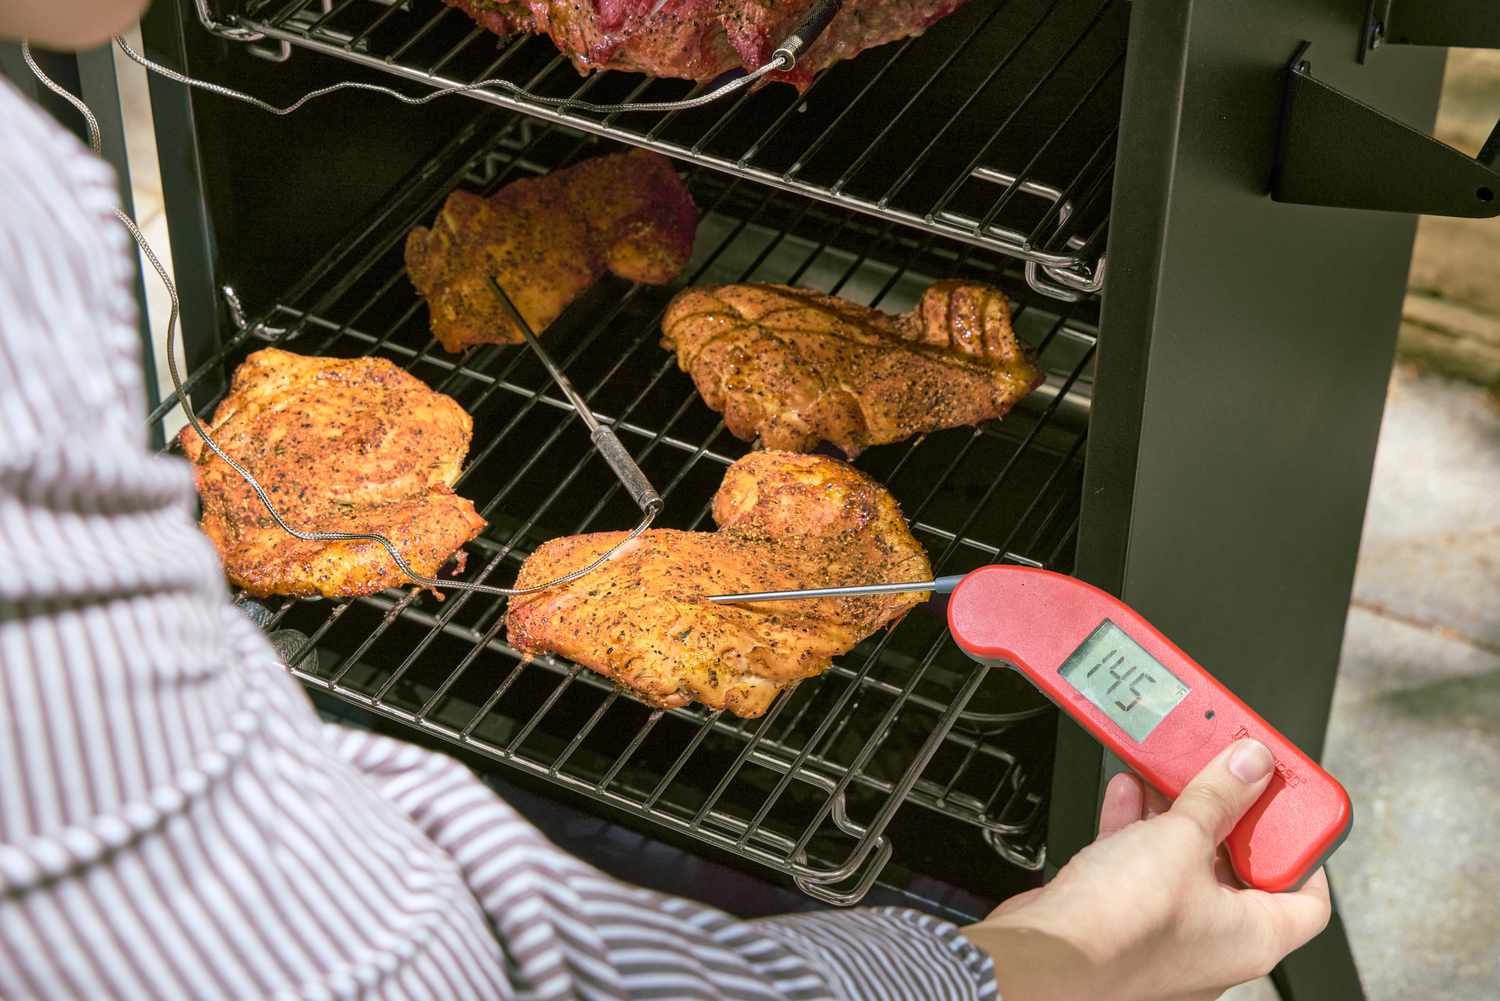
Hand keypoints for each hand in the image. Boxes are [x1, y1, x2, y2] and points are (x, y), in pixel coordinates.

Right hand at [962, 739, 1330, 1000]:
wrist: (1047, 955)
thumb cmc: (1120, 928)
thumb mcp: (1180, 839)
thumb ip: (1219, 796)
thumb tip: (1251, 767)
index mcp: (1254, 937)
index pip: (1309, 898)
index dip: (1306, 849)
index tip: (1293, 808)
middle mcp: (1216, 944)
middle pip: (1239, 869)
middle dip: (1228, 815)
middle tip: (1229, 776)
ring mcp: (1168, 935)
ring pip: (1186, 864)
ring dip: (1178, 815)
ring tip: (1174, 772)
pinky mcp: (1125, 921)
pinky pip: (1143, 868)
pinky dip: (1138, 829)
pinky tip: (1129, 793)